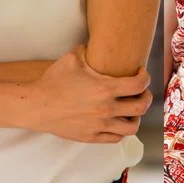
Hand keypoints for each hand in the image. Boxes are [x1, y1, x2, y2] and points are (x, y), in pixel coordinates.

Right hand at [27, 44, 152, 143]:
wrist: (37, 105)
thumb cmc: (54, 80)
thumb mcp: (72, 58)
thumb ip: (88, 50)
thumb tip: (96, 45)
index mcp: (105, 88)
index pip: (139, 85)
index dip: (145, 77)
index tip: (141, 73)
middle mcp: (107, 109)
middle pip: (141, 107)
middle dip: (146, 97)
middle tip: (142, 92)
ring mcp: (100, 125)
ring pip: (132, 127)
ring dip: (136, 117)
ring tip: (131, 110)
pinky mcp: (92, 136)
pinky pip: (116, 138)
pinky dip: (121, 130)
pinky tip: (117, 121)